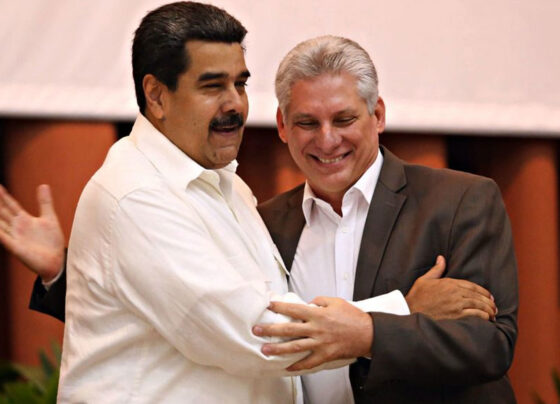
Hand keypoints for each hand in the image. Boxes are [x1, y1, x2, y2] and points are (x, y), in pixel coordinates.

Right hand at [0, 184, 64, 281]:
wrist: (57, 260)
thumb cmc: (52, 241)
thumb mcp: (49, 218)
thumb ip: (45, 202)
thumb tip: (43, 185)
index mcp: (25, 220)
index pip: (11, 205)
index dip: (4, 196)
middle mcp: (17, 227)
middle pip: (3, 212)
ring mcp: (16, 237)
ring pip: (0, 224)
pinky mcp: (16, 248)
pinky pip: (4, 239)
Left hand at [253, 297, 372, 370]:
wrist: (369, 333)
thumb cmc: (353, 317)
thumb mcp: (336, 301)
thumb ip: (319, 301)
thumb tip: (307, 303)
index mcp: (318, 313)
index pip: (294, 308)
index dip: (280, 307)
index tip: (269, 305)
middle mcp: (317, 328)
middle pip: (289, 329)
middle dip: (271, 329)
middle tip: (257, 330)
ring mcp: (320, 343)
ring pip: (295, 347)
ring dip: (278, 349)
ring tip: (265, 350)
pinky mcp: (326, 355)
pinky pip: (309, 362)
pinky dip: (298, 366)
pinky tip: (287, 368)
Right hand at [405, 255, 496, 320]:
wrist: (409, 310)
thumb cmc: (416, 296)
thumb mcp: (424, 280)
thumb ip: (436, 269)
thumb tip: (441, 258)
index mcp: (449, 283)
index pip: (471, 285)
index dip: (483, 291)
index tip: (489, 296)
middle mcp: (454, 292)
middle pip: (477, 295)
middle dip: (488, 301)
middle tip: (494, 307)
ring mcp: (456, 304)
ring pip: (478, 305)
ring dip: (488, 310)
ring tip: (493, 314)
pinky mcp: (455, 315)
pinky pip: (474, 315)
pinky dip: (483, 316)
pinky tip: (487, 319)